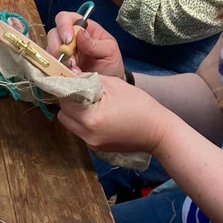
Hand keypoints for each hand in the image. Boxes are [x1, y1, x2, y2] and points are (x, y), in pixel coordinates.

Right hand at [46, 15, 124, 76]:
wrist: (107, 87)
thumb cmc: (111, 65)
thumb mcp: (110, 52)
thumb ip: (95, 43)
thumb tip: (80, 33)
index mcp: (84, 28)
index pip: (67, 18)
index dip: (64, 26)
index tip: (68, 40)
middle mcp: (70, 37)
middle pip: (54, 33)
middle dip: (58, 46)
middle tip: (70, 60)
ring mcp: (62, 51)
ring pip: (49, 48)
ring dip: (58, 59)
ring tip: (73, 70)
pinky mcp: (57, 64)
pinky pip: (50, 63)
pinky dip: (57, 68)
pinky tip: (69, 73)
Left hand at [56, 73, 173, 158]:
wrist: (159, 131)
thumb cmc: (139, 105)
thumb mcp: (113, 84)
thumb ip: (88, 79)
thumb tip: (70, 74)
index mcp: (89, 118)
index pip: (64, 101)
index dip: (67, 90)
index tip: (73, 83)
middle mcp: (86, 134)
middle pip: (63, 116)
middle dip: (69, 103)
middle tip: (83, 94)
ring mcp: (91, 144)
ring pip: (70, 125)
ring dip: (75, 114)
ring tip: (92, 105)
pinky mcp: (97, 148)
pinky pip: (81, 132)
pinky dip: (84, 123)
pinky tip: (100, 116)